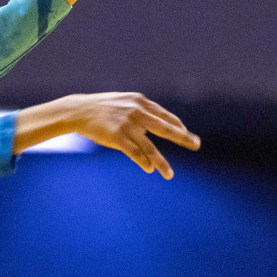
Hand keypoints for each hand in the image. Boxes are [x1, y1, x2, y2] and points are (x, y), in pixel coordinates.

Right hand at [66, 92, 199, 177]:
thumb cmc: (102, 108)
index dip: (178, 126)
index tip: (187, 135)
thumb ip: (139, 112)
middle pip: (165, 128)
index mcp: (141, 102)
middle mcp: (137, 112)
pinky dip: (143, 161)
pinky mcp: (117, 137)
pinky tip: (150, 169)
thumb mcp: (124, 103)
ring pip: (149, 147)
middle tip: (197, 145)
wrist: (79, 110)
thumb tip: (153, 127)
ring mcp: (128, 125)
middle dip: (183, 138)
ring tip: (169, 175)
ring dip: (161, 162)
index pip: (166, 116)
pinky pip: (134, 153)